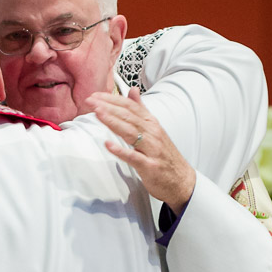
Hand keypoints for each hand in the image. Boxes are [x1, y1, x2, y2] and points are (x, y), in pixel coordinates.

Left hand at [86, 87, 195, 214]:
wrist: (182, 180)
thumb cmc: (165, 155)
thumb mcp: (154, 129)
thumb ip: (142, 110)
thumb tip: (133, 91)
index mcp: (151, 123)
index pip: (130, 106)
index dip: (112, 99)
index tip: (95, 96)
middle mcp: (152, 133)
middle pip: (128, 116)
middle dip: (108, 107)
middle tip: (90, 101)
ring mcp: (151, 149)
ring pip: (130, 132)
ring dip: (112, 121)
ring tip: (97, 113)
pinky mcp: (149, 166)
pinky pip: (134, 157)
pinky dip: (121, 150)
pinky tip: (108, 144)